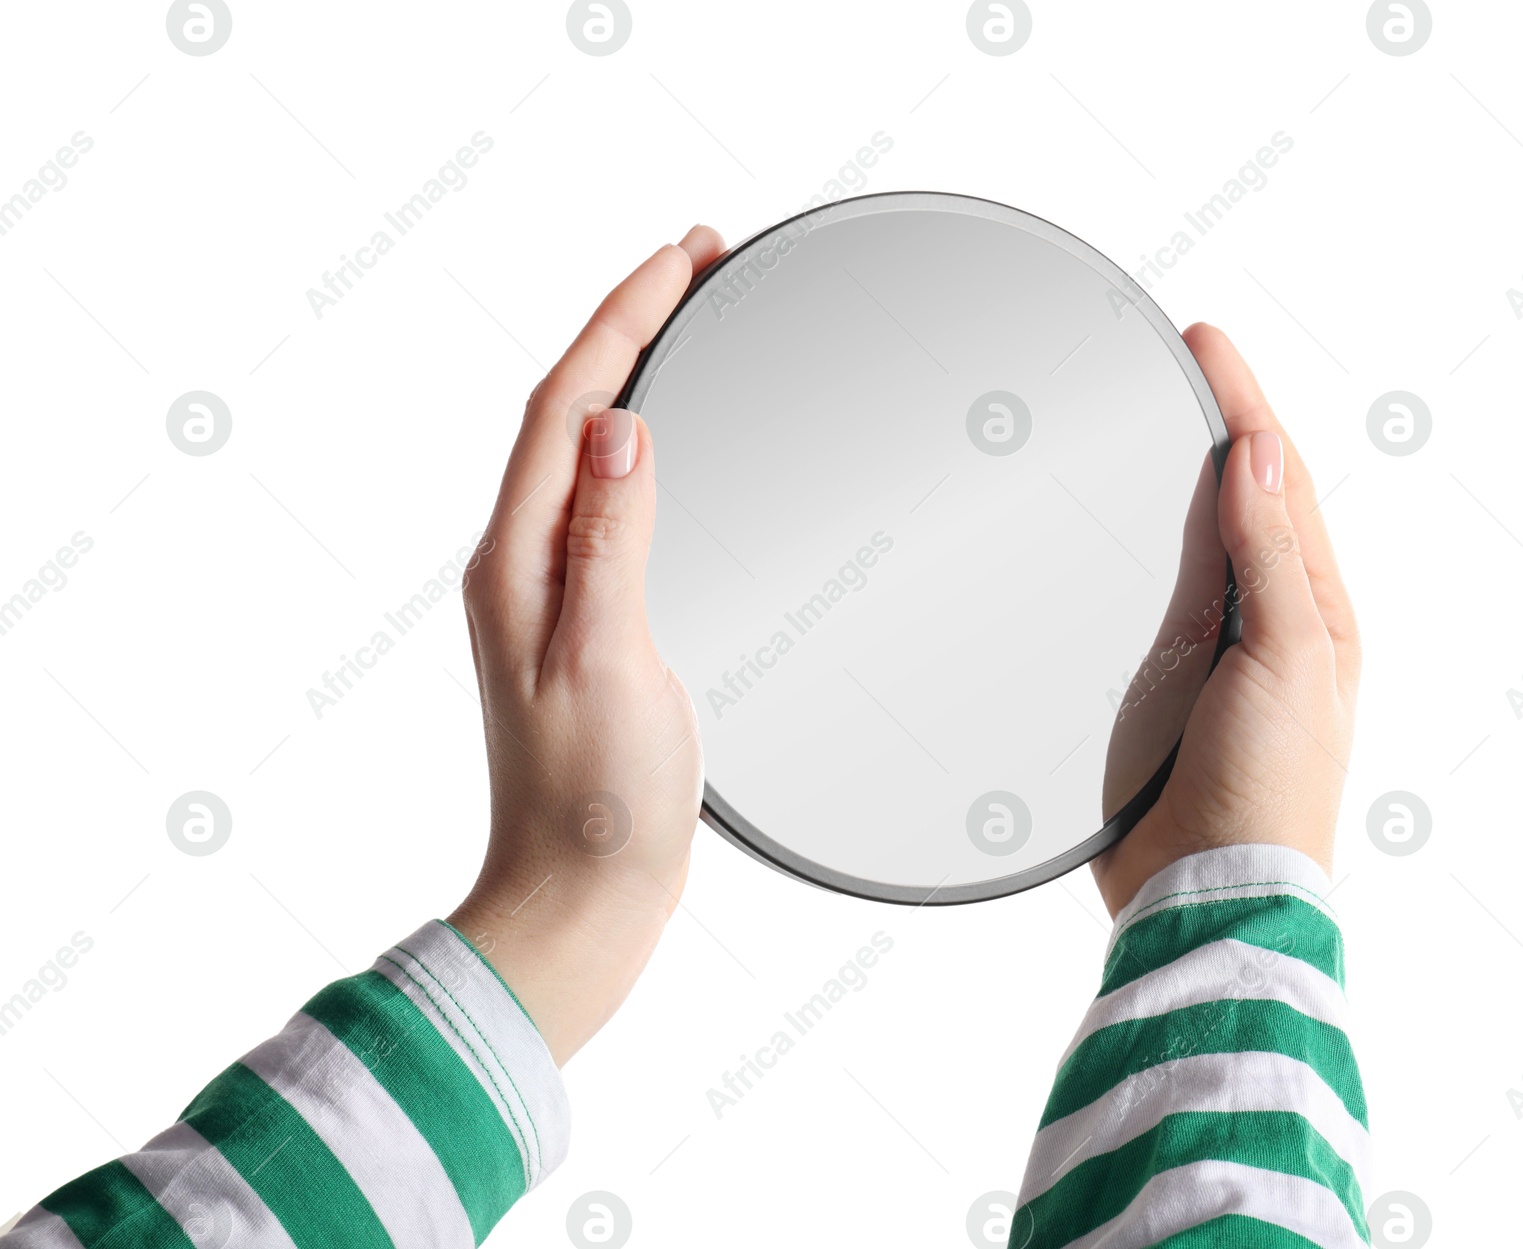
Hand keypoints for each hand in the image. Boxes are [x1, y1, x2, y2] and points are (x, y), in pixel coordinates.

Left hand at [448, 226, 724, 1064]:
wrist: (581, 895)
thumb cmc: (593, 800)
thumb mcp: (606, 662)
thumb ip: (607, 542)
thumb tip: (615, 426)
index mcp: (516, 562)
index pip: (562, 406)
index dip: (620, 319)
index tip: (681, 257)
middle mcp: (522, 563)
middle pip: (567, 411)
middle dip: (627, 324)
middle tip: (698, 262)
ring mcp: (552, 592)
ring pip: (587, 450)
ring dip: (633, 374)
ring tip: (690, 320)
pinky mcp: (589, 620)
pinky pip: (609, 501)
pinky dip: (644, 446)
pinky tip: (677, 440)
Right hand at [1092, 324, 1360, 915]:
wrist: (1205, 885)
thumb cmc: (1268, 791)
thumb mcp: (1288, 659)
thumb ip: (1268, 558)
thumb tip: (1259, 458)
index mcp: (1314, 611)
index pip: (1279, 481)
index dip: (1246, 405)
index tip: (1207, 343)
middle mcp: (1266, 621)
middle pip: (1243, 497)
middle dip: (1220, 422)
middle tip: (1186, 357)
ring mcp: (1211, 651)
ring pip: (1196, 542)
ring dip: (1183, 476)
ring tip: (1160, 414)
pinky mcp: (1157, 684)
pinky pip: (1150, 595)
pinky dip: (1141, 547)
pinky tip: (1121, 526)